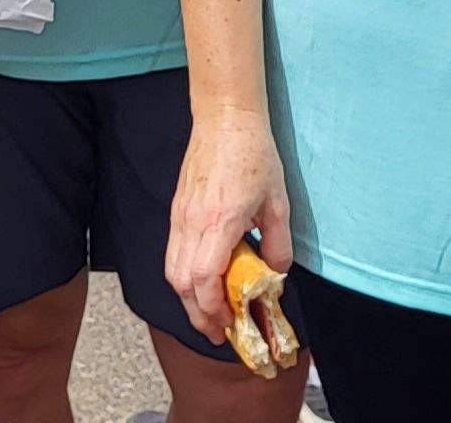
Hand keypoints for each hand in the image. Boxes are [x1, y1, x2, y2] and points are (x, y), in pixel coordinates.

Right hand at [165, 113, 291, 344]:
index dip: (212, 307)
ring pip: (172, 269)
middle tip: (219, 331)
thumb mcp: (278, 201)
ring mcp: (180, 216)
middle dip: (197, 313)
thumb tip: (275, 274)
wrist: (224, 118)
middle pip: (180, 281)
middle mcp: (192, 222)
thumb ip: (277, 243)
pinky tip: (204, 282)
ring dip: (188, 298)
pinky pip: (173, 253)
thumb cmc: (254, 155)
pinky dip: (185, 276)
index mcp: (219, 221)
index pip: (202, 277)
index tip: (229, 323)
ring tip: (211, 313)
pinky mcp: (176, 210)